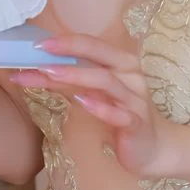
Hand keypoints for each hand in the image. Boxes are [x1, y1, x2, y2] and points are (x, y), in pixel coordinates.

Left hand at [8, 33, 177, 179]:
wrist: (152, 148)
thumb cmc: (120, 115)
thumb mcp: (93, 94)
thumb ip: (70, 81)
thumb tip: (38, 68)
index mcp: (121, 63)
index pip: (92, 44)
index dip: (66, 41)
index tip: (37, 43)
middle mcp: (130, 75)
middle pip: (100, 54)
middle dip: (70, 49)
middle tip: (40, 50)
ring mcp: (135, 99)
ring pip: (107, 81)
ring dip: (76, 76)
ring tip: (50, 74)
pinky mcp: (137, 123)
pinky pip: (120, 114)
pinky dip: (101, 107)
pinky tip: (82, 102)